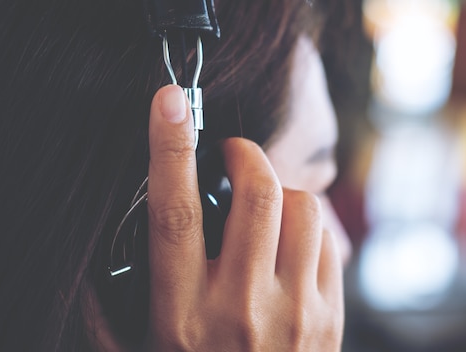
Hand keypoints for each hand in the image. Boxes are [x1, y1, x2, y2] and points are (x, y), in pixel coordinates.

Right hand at [143, 85, 343, 350]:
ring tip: (264, 203)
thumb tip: (135, 230)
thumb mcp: (154, 340)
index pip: (175, 213)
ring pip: (303, 208)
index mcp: (183, 314)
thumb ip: (144, 287)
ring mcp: (295, 314)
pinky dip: (309, 223)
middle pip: (257, 195)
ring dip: (280, 189)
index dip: (170, 149)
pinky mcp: (330, 319)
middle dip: (246, 153)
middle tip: (234, 153)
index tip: (170, 102)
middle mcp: (242, 309)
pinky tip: (291, 240)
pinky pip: (328, 239)